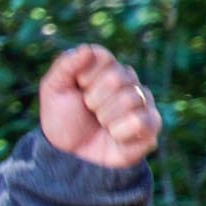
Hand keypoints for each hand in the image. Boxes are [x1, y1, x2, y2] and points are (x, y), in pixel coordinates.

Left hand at [38, 45, 160, 166]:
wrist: (68, 156)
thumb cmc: (62, 120)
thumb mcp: (53, 90)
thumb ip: (65, 65)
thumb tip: (87, 49)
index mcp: (107, 69)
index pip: (103, 57)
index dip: (84, 76)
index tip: (78, 89)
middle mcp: (129, 82)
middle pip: (118, 77)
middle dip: (94, 98)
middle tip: (89, 111)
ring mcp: (143, 104)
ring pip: (132, 98)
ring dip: (106, 117)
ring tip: (101, 125)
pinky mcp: (151, 126)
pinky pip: (142, 120)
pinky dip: (120, 132)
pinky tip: (114, 137)